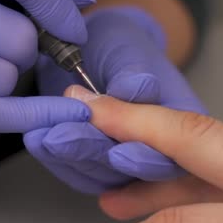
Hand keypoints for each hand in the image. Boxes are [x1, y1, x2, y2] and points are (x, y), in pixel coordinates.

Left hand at [24, 7, 205, 193]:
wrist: (97, 52)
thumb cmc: (122, 45)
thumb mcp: (130, 50)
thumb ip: (132, 73)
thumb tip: (136, 90)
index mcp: (186, 128)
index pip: (172, 156)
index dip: (146, 159)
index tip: (117, 152)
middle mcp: (160, 154)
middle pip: (132, 172)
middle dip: (92, 154)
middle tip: (60, 138)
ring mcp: (126, 166)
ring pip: (101, 176)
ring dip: (67, 157)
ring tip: (41, 137)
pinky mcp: (98, 169)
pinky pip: (78, 172)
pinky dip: (54, 157)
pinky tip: (37, 141)